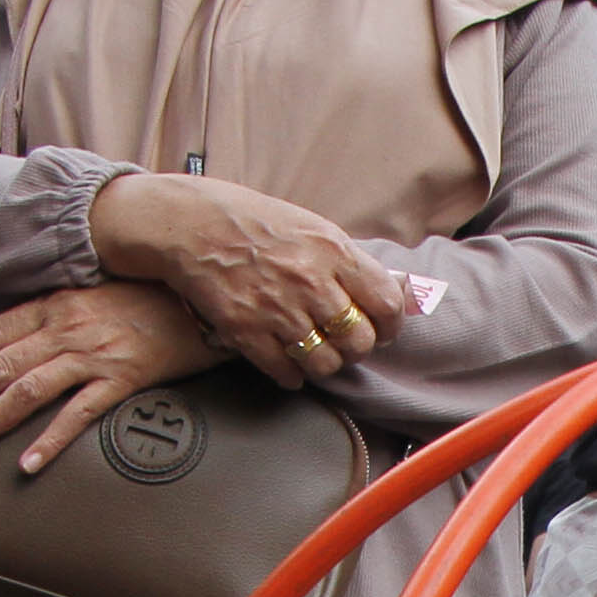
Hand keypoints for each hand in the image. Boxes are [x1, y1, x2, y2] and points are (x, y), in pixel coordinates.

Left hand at [0, 280, 222, 471]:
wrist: (200, 299)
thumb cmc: (145, 300)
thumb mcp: (88, 296)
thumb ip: (49, 316)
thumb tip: (5, 339)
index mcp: (53, 304)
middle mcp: (66, 327)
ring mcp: (93, 353)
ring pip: (26, 391)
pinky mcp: (123, 378)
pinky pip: (78, 413)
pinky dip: (49, 440)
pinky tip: (26, 464)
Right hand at [87, 170, 413, 390]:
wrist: (190, 223)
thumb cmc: (255, 222)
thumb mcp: (314, 228)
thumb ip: (355, 263)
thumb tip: (406, 293)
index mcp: (332, 251)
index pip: (386, 303)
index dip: (389, 324)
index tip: (380, 329)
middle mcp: (309, 282)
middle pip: (358, 341)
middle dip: (356, 348)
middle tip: (343, 342)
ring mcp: (277, 310)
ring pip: (325, 363)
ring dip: (325, 364)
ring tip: (315, 352)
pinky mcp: (246, 332)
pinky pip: (285, 373)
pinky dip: (291, 375)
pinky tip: (286, 363)